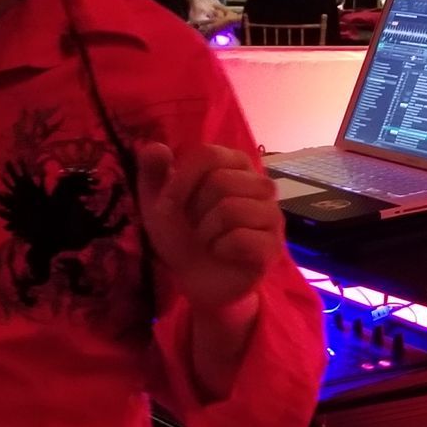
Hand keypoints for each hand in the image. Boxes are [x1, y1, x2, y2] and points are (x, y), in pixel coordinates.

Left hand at [136, 141, 282, 312]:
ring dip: (206, 232)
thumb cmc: (182, 235)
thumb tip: (155, 147)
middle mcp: (260, 184)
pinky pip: (241, 239)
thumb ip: (153, 172)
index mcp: (235, 164)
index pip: (208, 154)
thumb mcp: (158, 203)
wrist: (197, 280)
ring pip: (230, 210)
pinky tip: (222, 253)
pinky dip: (220, 249)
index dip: (181, 180)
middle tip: (196, 226)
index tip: (172, 202)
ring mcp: (272, 215)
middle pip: (219, 181)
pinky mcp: (273, 245)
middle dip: (194, 210)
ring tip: (208, 240)